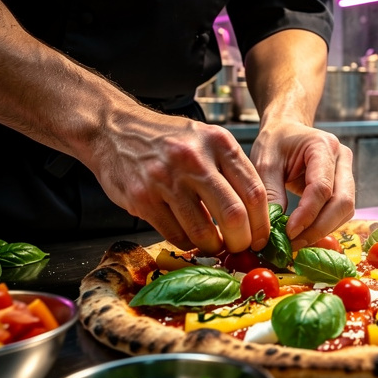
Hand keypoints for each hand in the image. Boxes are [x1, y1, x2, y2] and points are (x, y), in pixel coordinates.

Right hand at [89, 109, 269, 254]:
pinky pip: (175, 234)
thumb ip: (231, 169)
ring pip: (203, 231)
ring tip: (215, 245)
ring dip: (214, 246)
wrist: (114, 130)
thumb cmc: (168, 139)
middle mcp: (194, 159)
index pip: (254, 192)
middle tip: (241, 248)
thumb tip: (257, 214)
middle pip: (234, 215)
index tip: (262, 238)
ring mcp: (166, 179)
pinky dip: (188, 243)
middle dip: (242, 241)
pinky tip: (190, 238)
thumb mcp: (206, 140)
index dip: (262, 223)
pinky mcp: (143, 198)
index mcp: (219, 143)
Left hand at [249, 120, 354, 249]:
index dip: (307, 214)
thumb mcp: (264, 163)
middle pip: (342, 201)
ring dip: (323, 230)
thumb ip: (270, 193)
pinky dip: (325, 226)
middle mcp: (342, 158)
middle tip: (294, 244)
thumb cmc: (275, 143)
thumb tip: (274, 231)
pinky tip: (305, 233)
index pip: (322, 187)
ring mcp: (347, 171)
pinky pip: (341, 212)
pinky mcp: (345, 185)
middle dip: (319, 228)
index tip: (288, 233)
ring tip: (297, 242)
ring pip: (345, 210)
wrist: (286, 130)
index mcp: (322, 146)